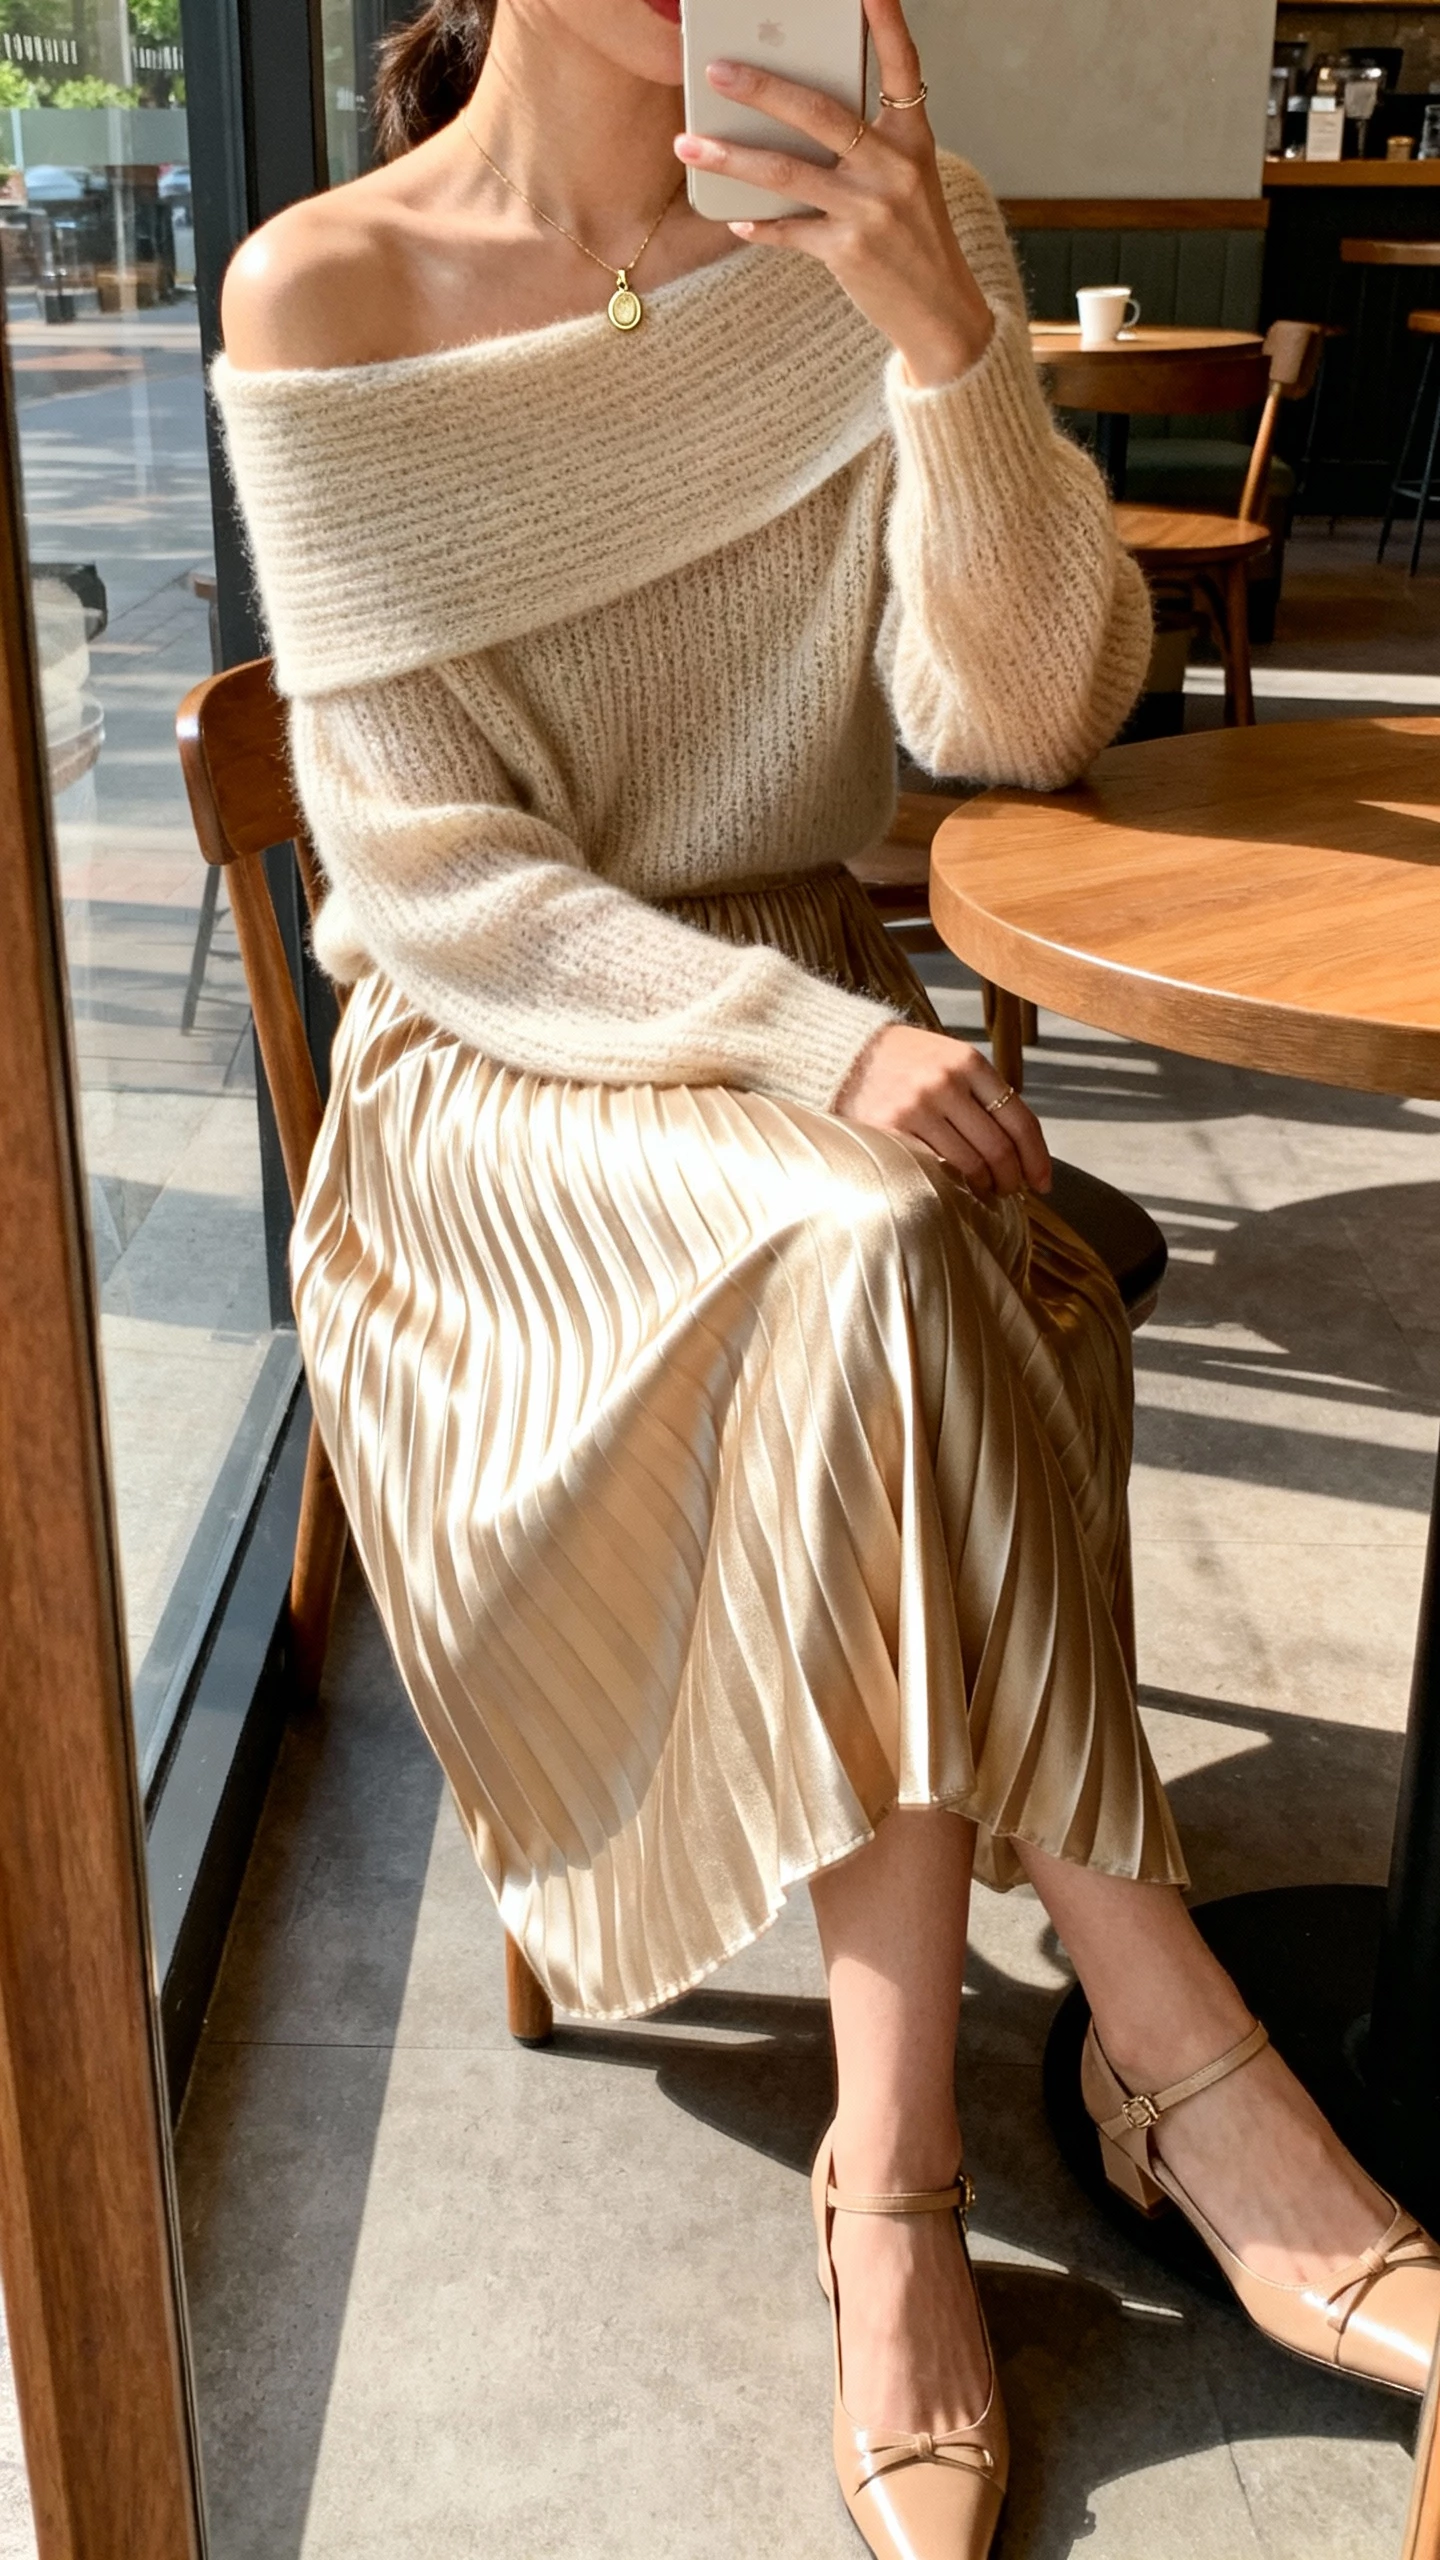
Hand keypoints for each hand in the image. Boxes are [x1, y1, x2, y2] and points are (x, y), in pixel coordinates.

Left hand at [673, 0, 993, 389]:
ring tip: (687, 144)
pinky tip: (734, 220)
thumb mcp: (906, 179)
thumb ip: (865, 144)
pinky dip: (758, 226)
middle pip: (818, 113)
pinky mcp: (849, 251)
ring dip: (730, 157)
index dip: (884, 21)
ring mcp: (871, 210)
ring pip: (786, 172)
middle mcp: (894, 167)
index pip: (901, 65)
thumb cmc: (914, 237)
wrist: (940, 310)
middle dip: (760, 88)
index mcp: (912, 138)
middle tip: (715, 69)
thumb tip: (792, 118)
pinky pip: (788, 231)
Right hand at [836, 1025, 1051, 1198]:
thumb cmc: (907, 1064)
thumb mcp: (951, 1061)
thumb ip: (984, 1095)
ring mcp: (918, 1105)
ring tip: (982, 1190)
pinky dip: (951, 1184)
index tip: (1043, 1181)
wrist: (847, 1053)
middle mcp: (947, 1082)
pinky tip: (955, 1187)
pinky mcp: (891, 1127)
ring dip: (983, 1186)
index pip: (1020, 1121)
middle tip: (1010, 1191)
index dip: (1037, 1158)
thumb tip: (1022, 1149)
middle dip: (1011, 1179)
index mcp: (969, 1062)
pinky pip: (934, 1167)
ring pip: (970, 1164)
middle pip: (999, 1149)